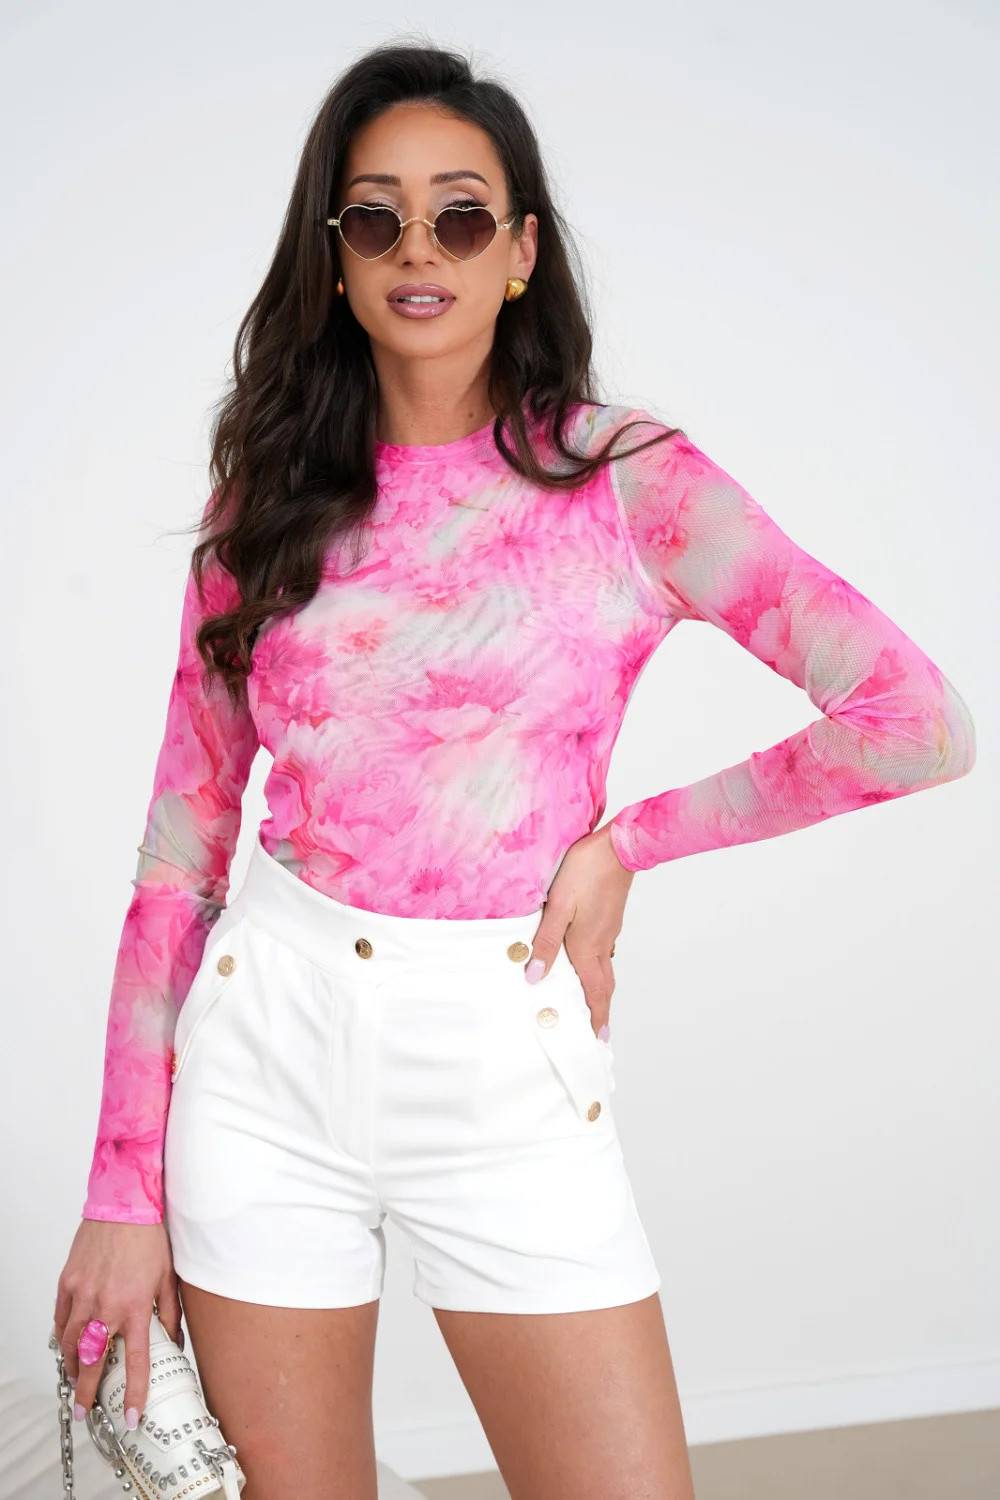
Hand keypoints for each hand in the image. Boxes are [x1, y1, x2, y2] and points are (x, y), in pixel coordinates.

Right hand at [53, 1218, 182, 1429]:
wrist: (124, 1205)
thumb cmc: (148, 1238)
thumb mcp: (168, 1278)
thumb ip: (170, 1314)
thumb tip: (174, 1343)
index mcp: (135, 1307)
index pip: (134, 1361)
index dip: (133, 1392)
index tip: (130, 1414)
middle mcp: (105, 1305)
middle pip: (92, 1361)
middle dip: (87, 1391)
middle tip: (85, 1410)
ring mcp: (82, 1295)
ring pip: (71, 1343)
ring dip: (73, 1365)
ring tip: (76, 1377)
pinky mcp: (67, 1283)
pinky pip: (61, 1319)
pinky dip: (63, 1335)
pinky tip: (69, 1342)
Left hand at [524, 823, 634, 1039]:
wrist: (619, 848)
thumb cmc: (585, 872)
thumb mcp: (558, 906)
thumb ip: (545, 941)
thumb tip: (534, 977)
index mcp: (587, 946)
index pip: (593, 991)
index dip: (595, 1016)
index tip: (597, 1039)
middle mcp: (601, 943)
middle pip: (604, 985)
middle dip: (601, 1010)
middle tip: (598, 1031)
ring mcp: (609, 931)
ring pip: (605, 968)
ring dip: (600, 991)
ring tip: (592, 1004)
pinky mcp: (610, 918)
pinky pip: (605, 953)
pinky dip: (598, 969)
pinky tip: (587, 963)